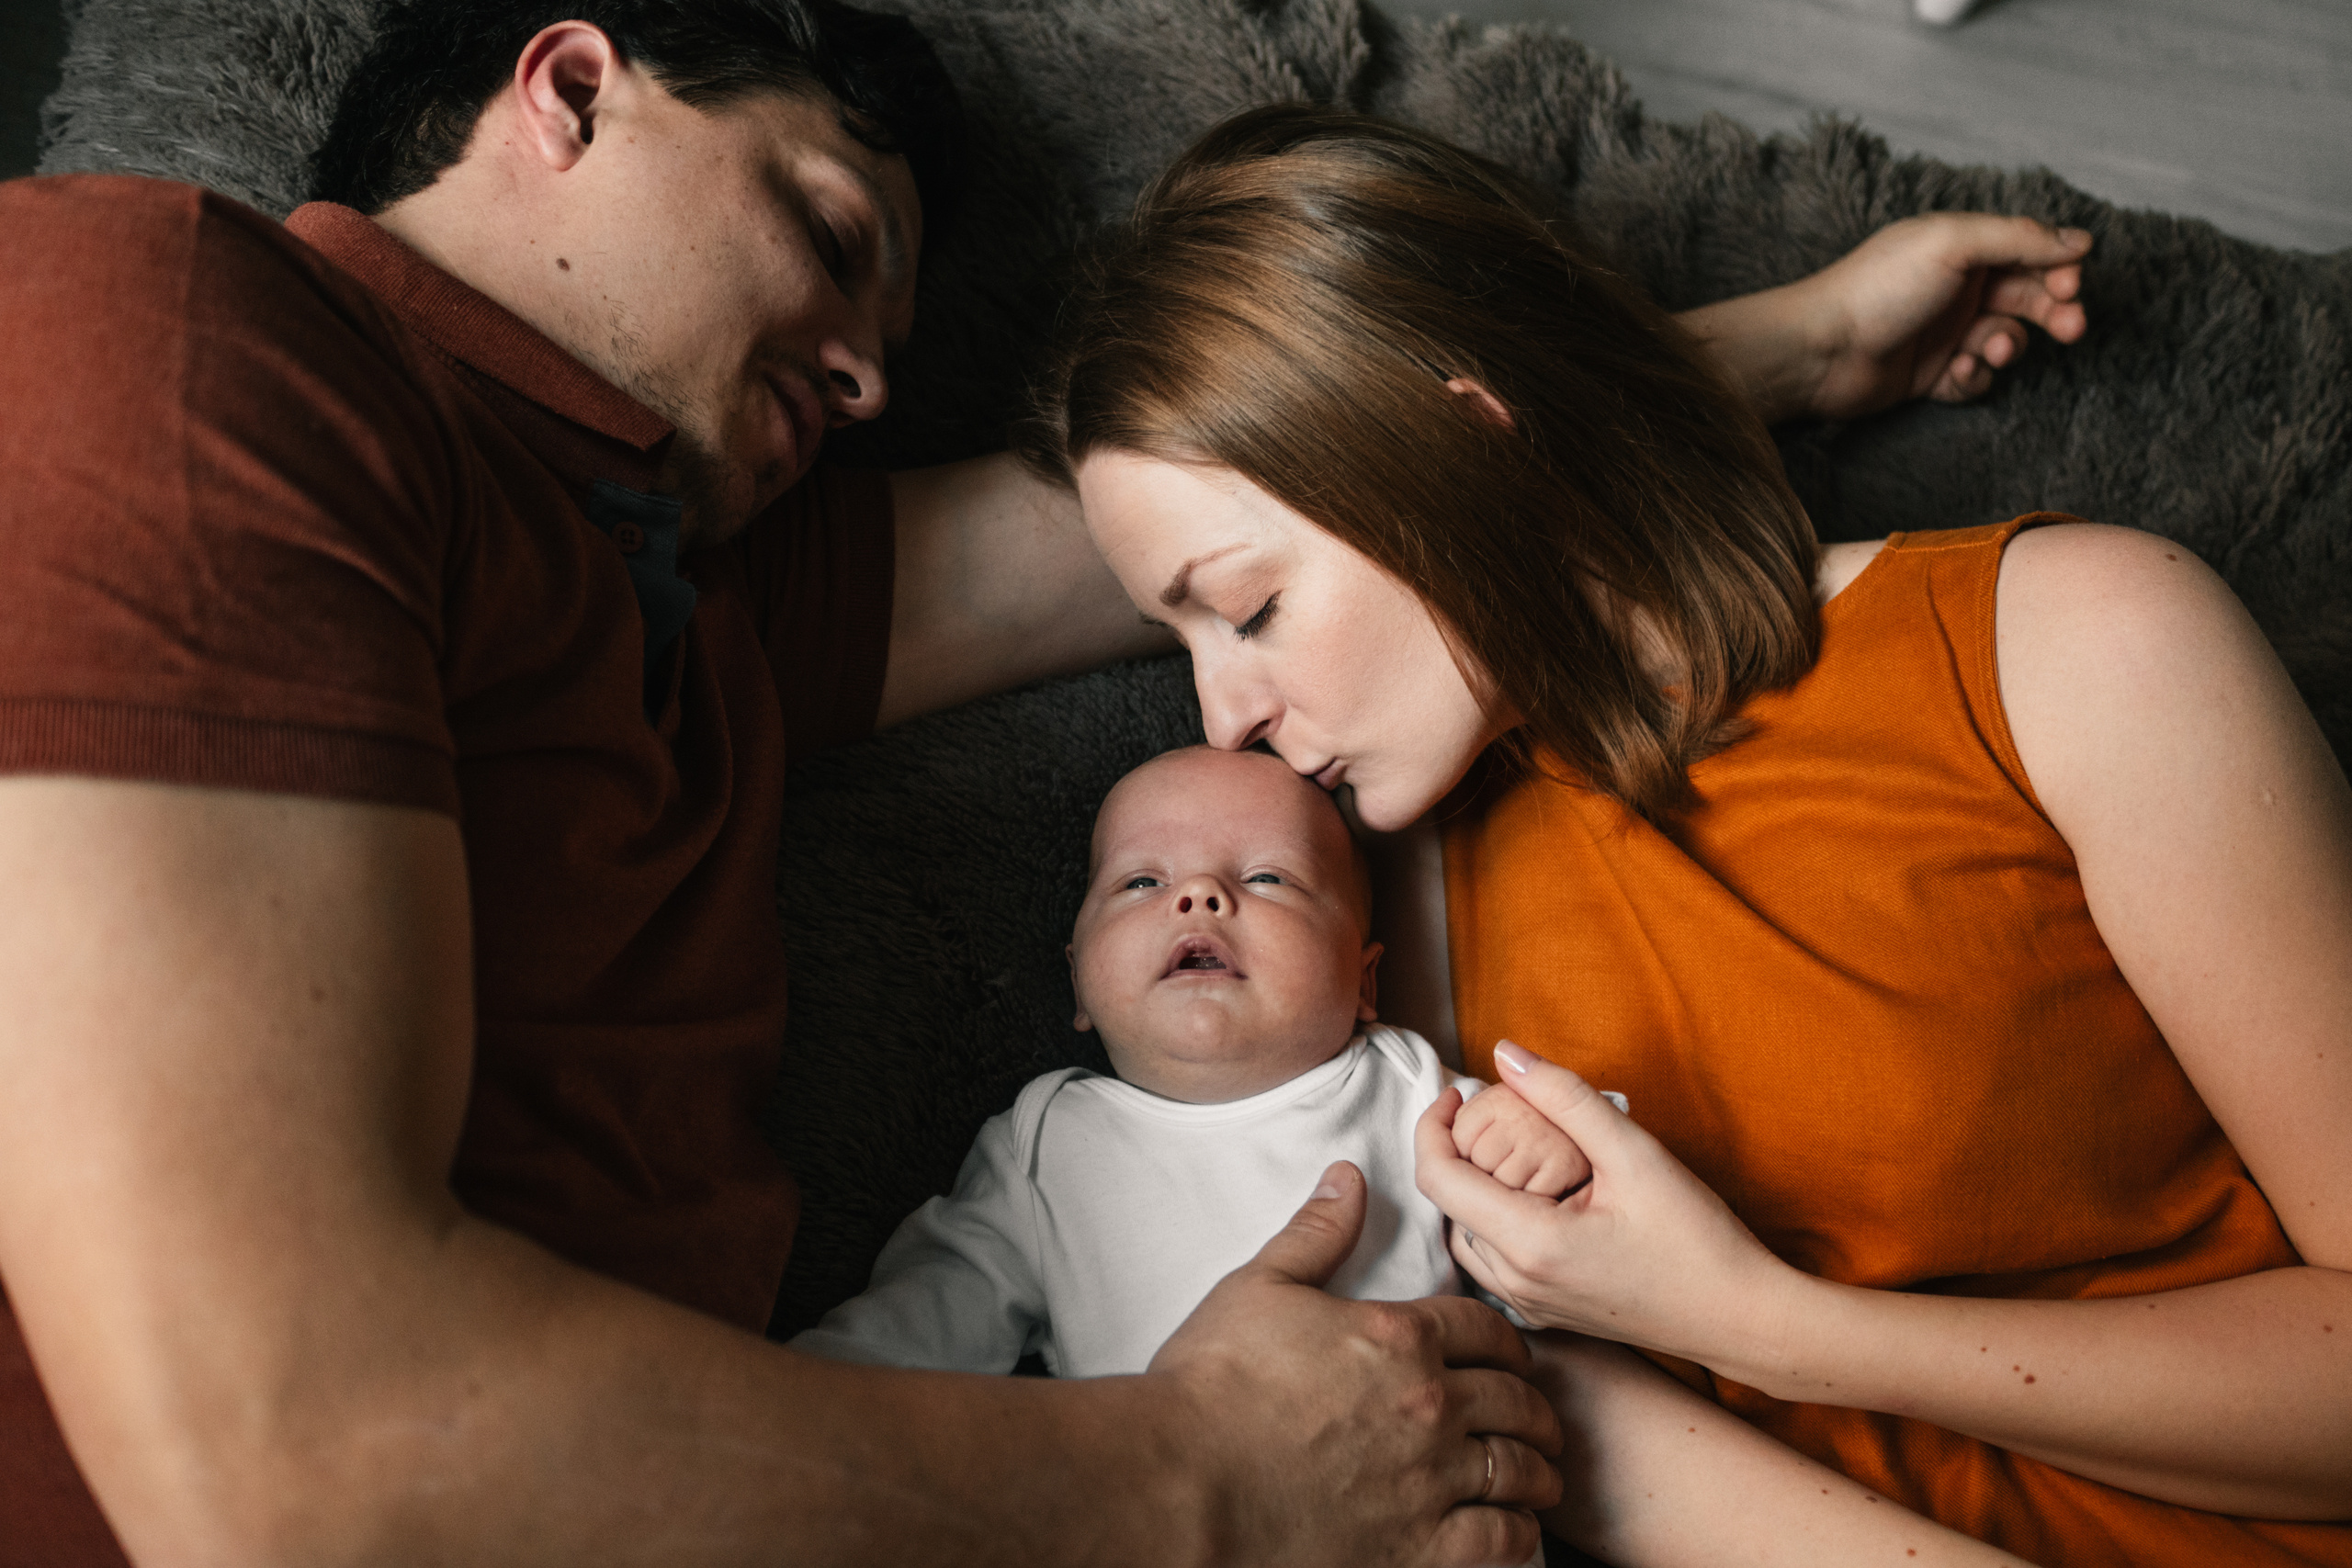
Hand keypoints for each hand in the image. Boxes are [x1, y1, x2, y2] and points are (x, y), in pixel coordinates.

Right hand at [1150, 1159, 1564, 1567]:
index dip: (1506, 1340)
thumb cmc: (1211, 1384)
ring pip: (1520, 1468)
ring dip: (1537, 1469)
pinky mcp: (1420, 1548)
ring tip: (1540, 1475)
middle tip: (1538, 1417)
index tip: (1512, 1356)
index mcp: (1399, 1337)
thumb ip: (1316, 1232)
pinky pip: (1502, 1539)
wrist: (1183, 1480)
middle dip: (1534, 1405)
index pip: (1485, 1327)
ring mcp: (1430, 1479)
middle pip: (1516, 1398)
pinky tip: (1516, 1528)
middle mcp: (1430, 1404)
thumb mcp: (1261, 1287)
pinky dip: (1519, 1532)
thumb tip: (1348, 1177)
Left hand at [1415, 1042, 1793, 1371]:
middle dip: (1456, 1151)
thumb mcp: (1634, 1153)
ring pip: (1466, 1235)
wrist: (1742, 1319)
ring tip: (1510, 1148)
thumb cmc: (1698, 1239)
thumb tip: (1503, 1053)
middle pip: (1447, 1206)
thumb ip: (1563, 1097)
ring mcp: (1529, 1305)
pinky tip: (1535, 1193)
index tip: (1458, 1093)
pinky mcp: (1546, 1313)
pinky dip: (1495, 1218)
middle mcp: (1515, 1283)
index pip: (1438, 1178)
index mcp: (1529, 1244)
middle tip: (1491, 1111)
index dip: (1432, 1126)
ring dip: (1474, 1187)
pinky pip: (1493, 1260)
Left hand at [1682, 213, 2091, 425]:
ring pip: (2005, 341)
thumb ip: (2017, 238)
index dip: (2058, 269)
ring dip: (2005, 347)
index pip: (2029, 253)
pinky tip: (1954, 374)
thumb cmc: (1877, 288)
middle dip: (2053, 313)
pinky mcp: (1930, 375)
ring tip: (1984, 351)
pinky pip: (1975, 379)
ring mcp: (1943, 332)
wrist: (1820, 351)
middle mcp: (1956, 287)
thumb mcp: (1952, 244)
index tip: (2072, 285)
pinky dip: (1973, 378)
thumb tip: (2079, 240)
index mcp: (1961, 247)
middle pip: (2027, 298)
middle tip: (2072, 328)